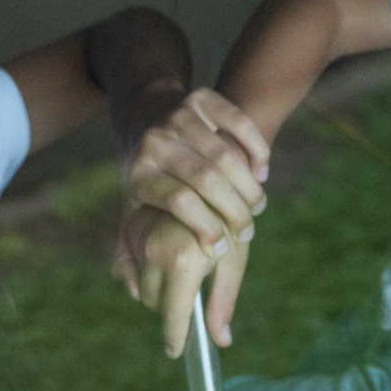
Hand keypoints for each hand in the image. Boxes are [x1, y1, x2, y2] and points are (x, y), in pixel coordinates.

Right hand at [117, 207, 248, 354]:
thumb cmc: (229, 221)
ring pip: (141, 285)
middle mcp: (154, 252)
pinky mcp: (130, 228)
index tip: (175, 351)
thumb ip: (223, 301)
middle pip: (154, 302)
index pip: (172, 316)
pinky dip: (145, 270)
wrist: (207, 176)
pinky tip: (163, 260)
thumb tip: (221, 341)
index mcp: (183, 263)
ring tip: (182, 269)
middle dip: (170, 306)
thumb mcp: (234, 260)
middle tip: (192, 292)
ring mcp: (138, 239)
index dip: (174, 338)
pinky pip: (130, 266)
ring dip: (158, 288)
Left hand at [122, 88, 269, 257]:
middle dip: (235, 211)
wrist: (143, 116)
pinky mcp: (201, 98)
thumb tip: (139, 293)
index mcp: (138, 174)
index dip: (207, 227)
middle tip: (246, 231)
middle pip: (207, 179)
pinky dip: (255, 149)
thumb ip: (130, 253)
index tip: (221, 247)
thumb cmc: (145, 177)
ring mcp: (179, 116)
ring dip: (249, 186)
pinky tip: (260, 172)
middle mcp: (156, 142)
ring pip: (226, 154)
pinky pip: (238, 122)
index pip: (179, 201)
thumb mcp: (130, 210)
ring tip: (256, 207)